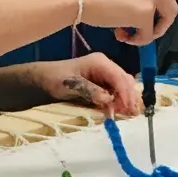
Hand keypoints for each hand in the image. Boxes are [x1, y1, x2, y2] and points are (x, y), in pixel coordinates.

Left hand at [12, 54, 140, 116]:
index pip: (118, 76)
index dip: (125, 92)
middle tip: (131, 114)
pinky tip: (120, 111)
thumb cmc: (56, 79)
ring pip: (123, 86)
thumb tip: (108, 99)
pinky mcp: (103, 84)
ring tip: (128, 114)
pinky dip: (120, 102)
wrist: (46, 79)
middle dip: (130, 97)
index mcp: (100, 62)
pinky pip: (116, 92)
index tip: (128, 108)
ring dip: (127, 100)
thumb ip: (90, 90)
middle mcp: (106, 66)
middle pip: (125, 81)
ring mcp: (105, 75)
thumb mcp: (71, 85)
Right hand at [77, 0, 177, 45]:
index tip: (143, 18)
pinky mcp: (145, 15)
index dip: (156, 10)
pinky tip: (119, 33)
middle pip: (170, 10)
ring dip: (144, 33)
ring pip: (160, 25)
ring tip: (124, 32)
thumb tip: (146, 11)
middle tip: (141, 32)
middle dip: (157, 26)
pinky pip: (147, 36)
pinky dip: (135, 40)